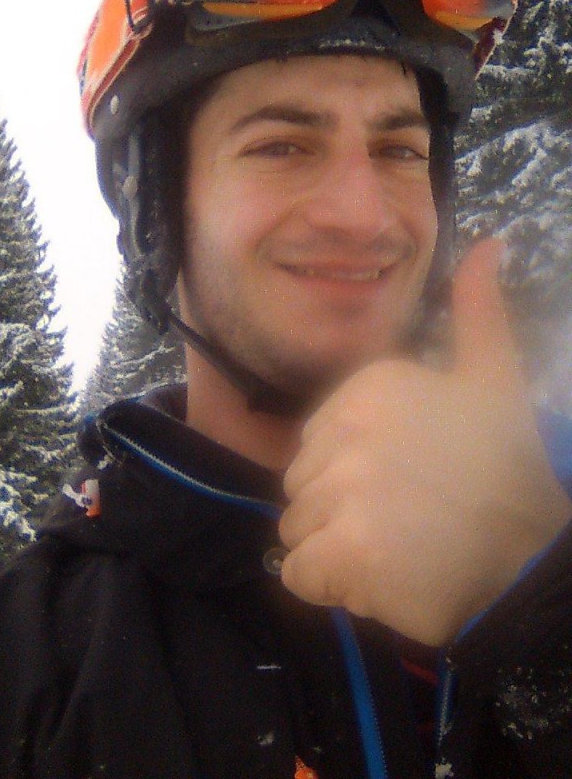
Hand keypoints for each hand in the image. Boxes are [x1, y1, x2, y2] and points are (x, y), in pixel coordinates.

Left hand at [278, 238, 571, 644]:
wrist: (531, 553)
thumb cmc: (506, 465)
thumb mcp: (494, 376)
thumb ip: (479, 309)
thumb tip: (490, 242)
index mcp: (372, 385)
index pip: (316, 439)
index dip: (353, 468)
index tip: (404, 479)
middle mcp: (349, 429)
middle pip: (302, 483)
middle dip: (340, 508)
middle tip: (404, 517)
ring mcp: (345, 493)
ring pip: (297, 528)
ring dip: (336, 550)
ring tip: (398, 547)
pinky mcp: (345, 554)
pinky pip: (298, 575)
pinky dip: (331, 586)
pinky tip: (380, 578)